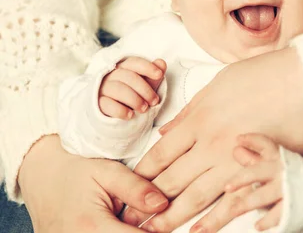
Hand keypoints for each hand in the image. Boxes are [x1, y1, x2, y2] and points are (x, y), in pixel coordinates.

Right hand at [18, 135, 168, 232]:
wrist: (41, 175)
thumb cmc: (75, 169)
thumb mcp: (108, 171)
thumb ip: (136, 188)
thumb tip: (163, 204)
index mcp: (91, 226)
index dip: (157, 230)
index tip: (168, 218)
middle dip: (145, 231)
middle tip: (152, 217)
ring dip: (130, 232)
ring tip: (134, 219)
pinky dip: (117, 232)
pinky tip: (122, 223)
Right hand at [99, 57, 165, 118]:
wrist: (115, 113)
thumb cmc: (134, 94)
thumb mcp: (146, 85)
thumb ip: (154, 75)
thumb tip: (161, 62)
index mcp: (124, 68)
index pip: (134, 62)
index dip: (147, 67)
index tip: (159, 74)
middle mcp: (111, 75)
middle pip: (128, 76)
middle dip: (145, 89)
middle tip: (154, 101)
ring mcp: (103, 88)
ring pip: (118, 89)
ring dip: (135, 100)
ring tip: (144, 109)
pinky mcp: (98, 102)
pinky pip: (108, 104)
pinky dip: (121, 110)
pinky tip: (130, 115)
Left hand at [122, 47, 302, 231]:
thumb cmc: (266, 75)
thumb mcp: (220, 84)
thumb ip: (191, 110)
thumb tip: (167, 130)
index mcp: (201, 119)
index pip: (161, 153)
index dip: (142, 174)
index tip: (128, 188)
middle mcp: (213, 143)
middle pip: (173, 179)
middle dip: (148, 202)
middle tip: (130, 219)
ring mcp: (237, 160)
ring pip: (197, 195)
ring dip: (173, 216)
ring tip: (154, 231)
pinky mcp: (261, 171)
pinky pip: (233, 201)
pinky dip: (214, 218)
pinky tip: (199, 230)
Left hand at [192, 133, 283, 232]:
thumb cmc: (292, 174)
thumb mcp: (275, 163)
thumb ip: (254, 157)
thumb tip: (236, 149)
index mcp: (278, 157)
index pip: (265, 144)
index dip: (252, 141)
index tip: (238, 140)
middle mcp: (282, 170)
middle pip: (258, 172)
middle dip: (241, 178)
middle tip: (227, 186)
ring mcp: (288, 188)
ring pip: (264, 195)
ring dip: (247, 203)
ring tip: (233, 209)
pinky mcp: (294, 205)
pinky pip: (278, 214)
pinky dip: (267, 220)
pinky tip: (257, 225)